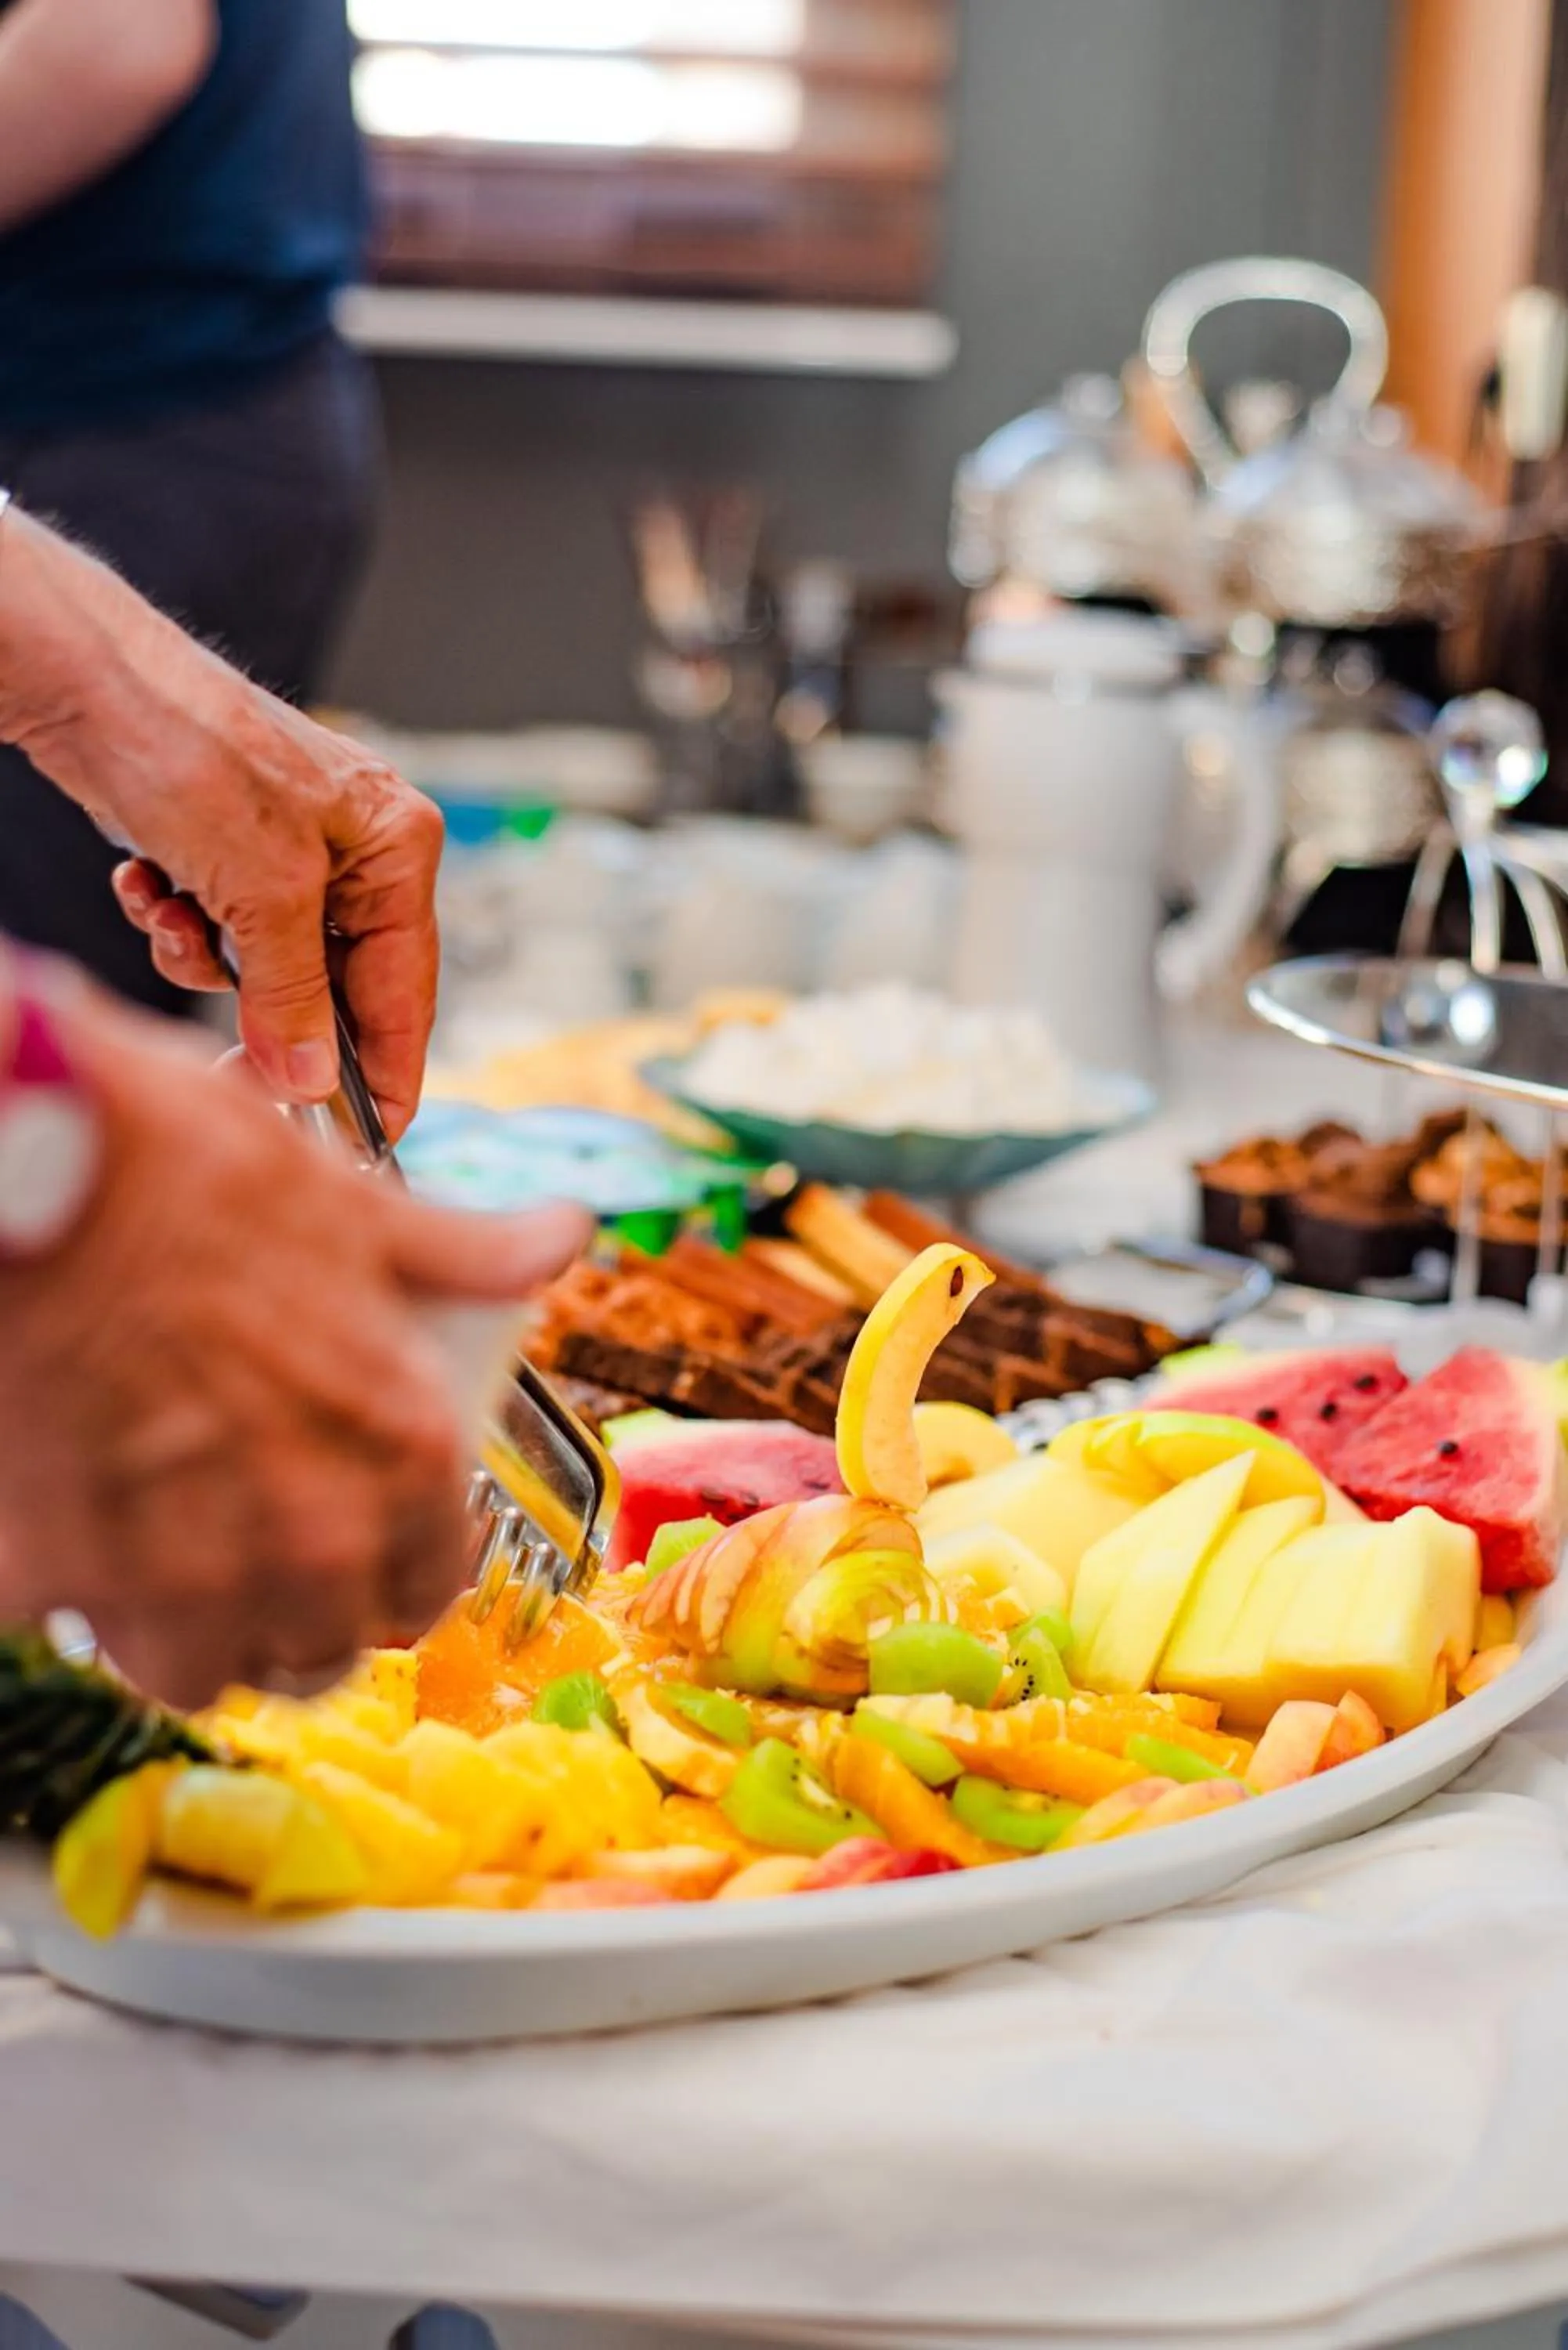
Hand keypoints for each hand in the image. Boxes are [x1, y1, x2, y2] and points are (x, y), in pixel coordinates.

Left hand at [0, 507, 441, 1138]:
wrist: (83, 683)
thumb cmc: (192, 751)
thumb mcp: (260, 894)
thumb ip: (294, 997)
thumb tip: (310, 1085)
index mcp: (396, 845)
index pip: (408, 987)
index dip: (385, 1070)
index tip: (368, 1142)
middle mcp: (353, 850)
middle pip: (333, 984)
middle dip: (270, 1010)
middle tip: (234, 1070)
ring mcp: (287, 853)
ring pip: (266, 966)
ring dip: (209, 963)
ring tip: (174, 919)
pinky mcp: (226, 855)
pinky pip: (219, 932)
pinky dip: (180, 925)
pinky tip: (151, 887)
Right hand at [0, 968, 590, 1706]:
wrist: (28, 1169)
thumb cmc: (191, 1169)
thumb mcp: (352, 1205)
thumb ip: (461, 1253)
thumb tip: (557, 1237)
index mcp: (399, 1452)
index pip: (427, 1588)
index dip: (396, 1569)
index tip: (364, 1546)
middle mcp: (303, 1535)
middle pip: (318, 1652)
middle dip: (295, 1612)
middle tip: (258, 1547)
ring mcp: (174, 1574)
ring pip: (201, 1671)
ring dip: (192, 1627)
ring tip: (166, 1549)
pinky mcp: (50, 1576)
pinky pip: (77, 1628)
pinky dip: (76, 1591)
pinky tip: (72, 1517)